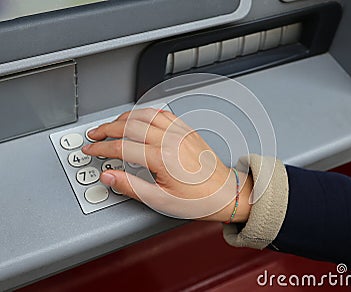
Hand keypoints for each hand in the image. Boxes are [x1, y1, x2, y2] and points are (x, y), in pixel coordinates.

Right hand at [82, 108, 252, 221]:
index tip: (91, 150)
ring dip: (124, 118)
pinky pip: (162, 114)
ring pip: (145, 115)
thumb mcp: (160, 201)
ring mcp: (180, 132)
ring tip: (111, 125)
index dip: (101, 148)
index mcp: (162, 157)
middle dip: (106, 129)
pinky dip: (146, 113)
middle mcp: (170, 140)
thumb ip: (131, 186)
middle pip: (129, 126)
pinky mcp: (186, 130)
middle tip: (94, 135)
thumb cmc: (198, 200)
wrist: (225, 193)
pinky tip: (139, 118)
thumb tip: (108, 176)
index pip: (121, 147)